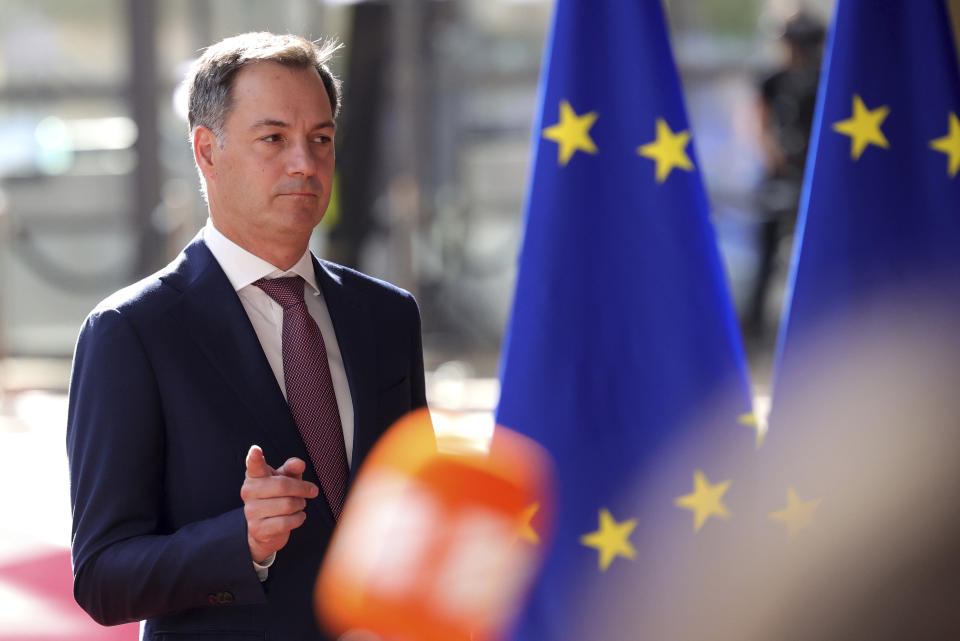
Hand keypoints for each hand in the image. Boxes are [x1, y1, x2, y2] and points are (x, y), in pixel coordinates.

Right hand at [240, 445, 318, 563]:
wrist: (264, 529)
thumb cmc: (276, 497)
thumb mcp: (285, 479)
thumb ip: (292, 469)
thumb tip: (300, 464)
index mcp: (254, 476)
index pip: (254, 465)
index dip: (254, 458)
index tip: (256, 450)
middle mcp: (248, 492)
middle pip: (283, 486)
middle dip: (302, 489)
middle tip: (312, 491)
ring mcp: (251, 511)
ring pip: (288, 505)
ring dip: (300, 504)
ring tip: (299, 504)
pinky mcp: (257, 529)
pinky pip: (286, 522)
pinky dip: (298, 518)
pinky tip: (298, 516)